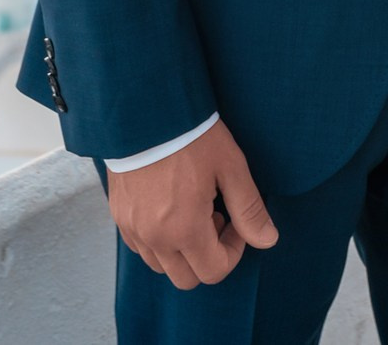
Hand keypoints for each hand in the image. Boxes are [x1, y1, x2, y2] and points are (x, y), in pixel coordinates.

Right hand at [107, 120, 277, 287]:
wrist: (145, 109)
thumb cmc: (191, 135)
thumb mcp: (230, 167)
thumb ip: (249, 208)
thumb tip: (268, 240)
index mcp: (184, 228)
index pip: (214, 271)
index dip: (233, 251)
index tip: (236, 221)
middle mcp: (154, 237)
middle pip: (187, 278)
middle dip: (208, 256)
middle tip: (216, 216)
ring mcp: (133, 229)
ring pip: (162, 266)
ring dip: (183, 250)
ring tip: (194, 210)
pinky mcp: (120, 217)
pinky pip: (142, 248)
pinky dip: (160, 240)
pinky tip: (171, 207)